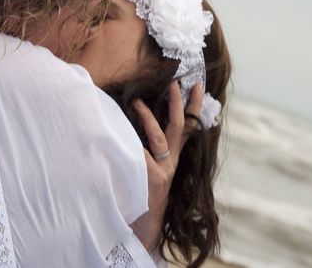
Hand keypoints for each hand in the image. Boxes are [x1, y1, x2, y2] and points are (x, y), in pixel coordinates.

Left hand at [130, 80, 203, 251]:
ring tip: (136, 101)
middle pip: (179, 127)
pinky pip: (138, 152)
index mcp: (172, 158)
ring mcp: (161, 170)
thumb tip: (132, 121)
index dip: (193, 107)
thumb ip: (147, 150)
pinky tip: (115, 132)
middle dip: (177, 102)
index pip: (188, 128)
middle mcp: (170, 162)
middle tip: (175, 82)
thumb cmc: (142, 194)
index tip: (197, 85)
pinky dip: (127, 141)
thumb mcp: (151, 171)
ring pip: (158, 137)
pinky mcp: (149, 177)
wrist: (143, 227)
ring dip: (147, 116)